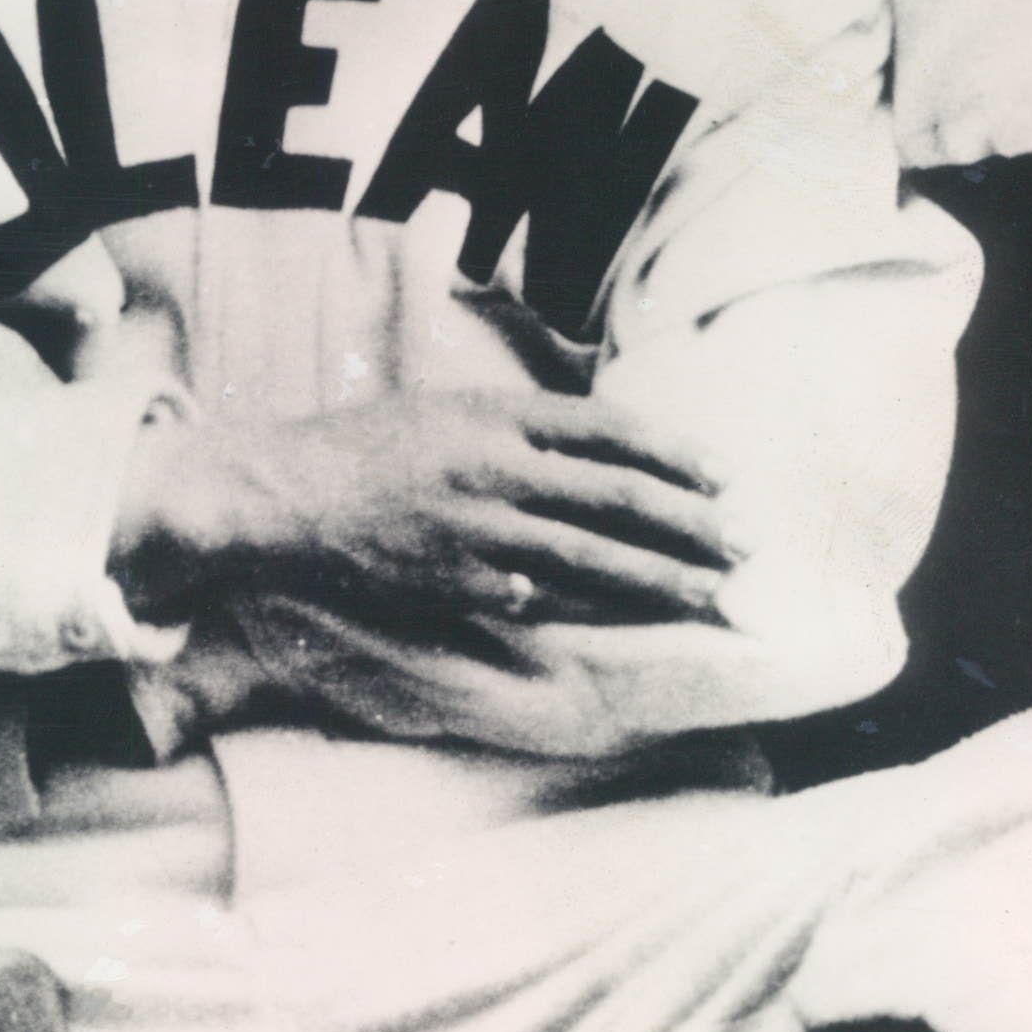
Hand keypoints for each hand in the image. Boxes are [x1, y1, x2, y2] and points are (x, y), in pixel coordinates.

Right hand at [116, 389, 742, 635]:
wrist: (285, 492)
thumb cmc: (370, 445)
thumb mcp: (451, 408)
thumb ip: (524, 426)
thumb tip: (603, 447)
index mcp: (500, 413)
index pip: (614, 429)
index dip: (678, 454)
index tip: (726, 478)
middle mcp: (498, 466)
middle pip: (619, 497)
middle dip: (693, 524)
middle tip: (746, 545)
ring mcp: (478, 528)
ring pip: (593, 557)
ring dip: (662, 578)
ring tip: (712, 592)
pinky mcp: (457, 580)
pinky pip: (538, 597)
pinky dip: (584, 607)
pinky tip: (629, 622)